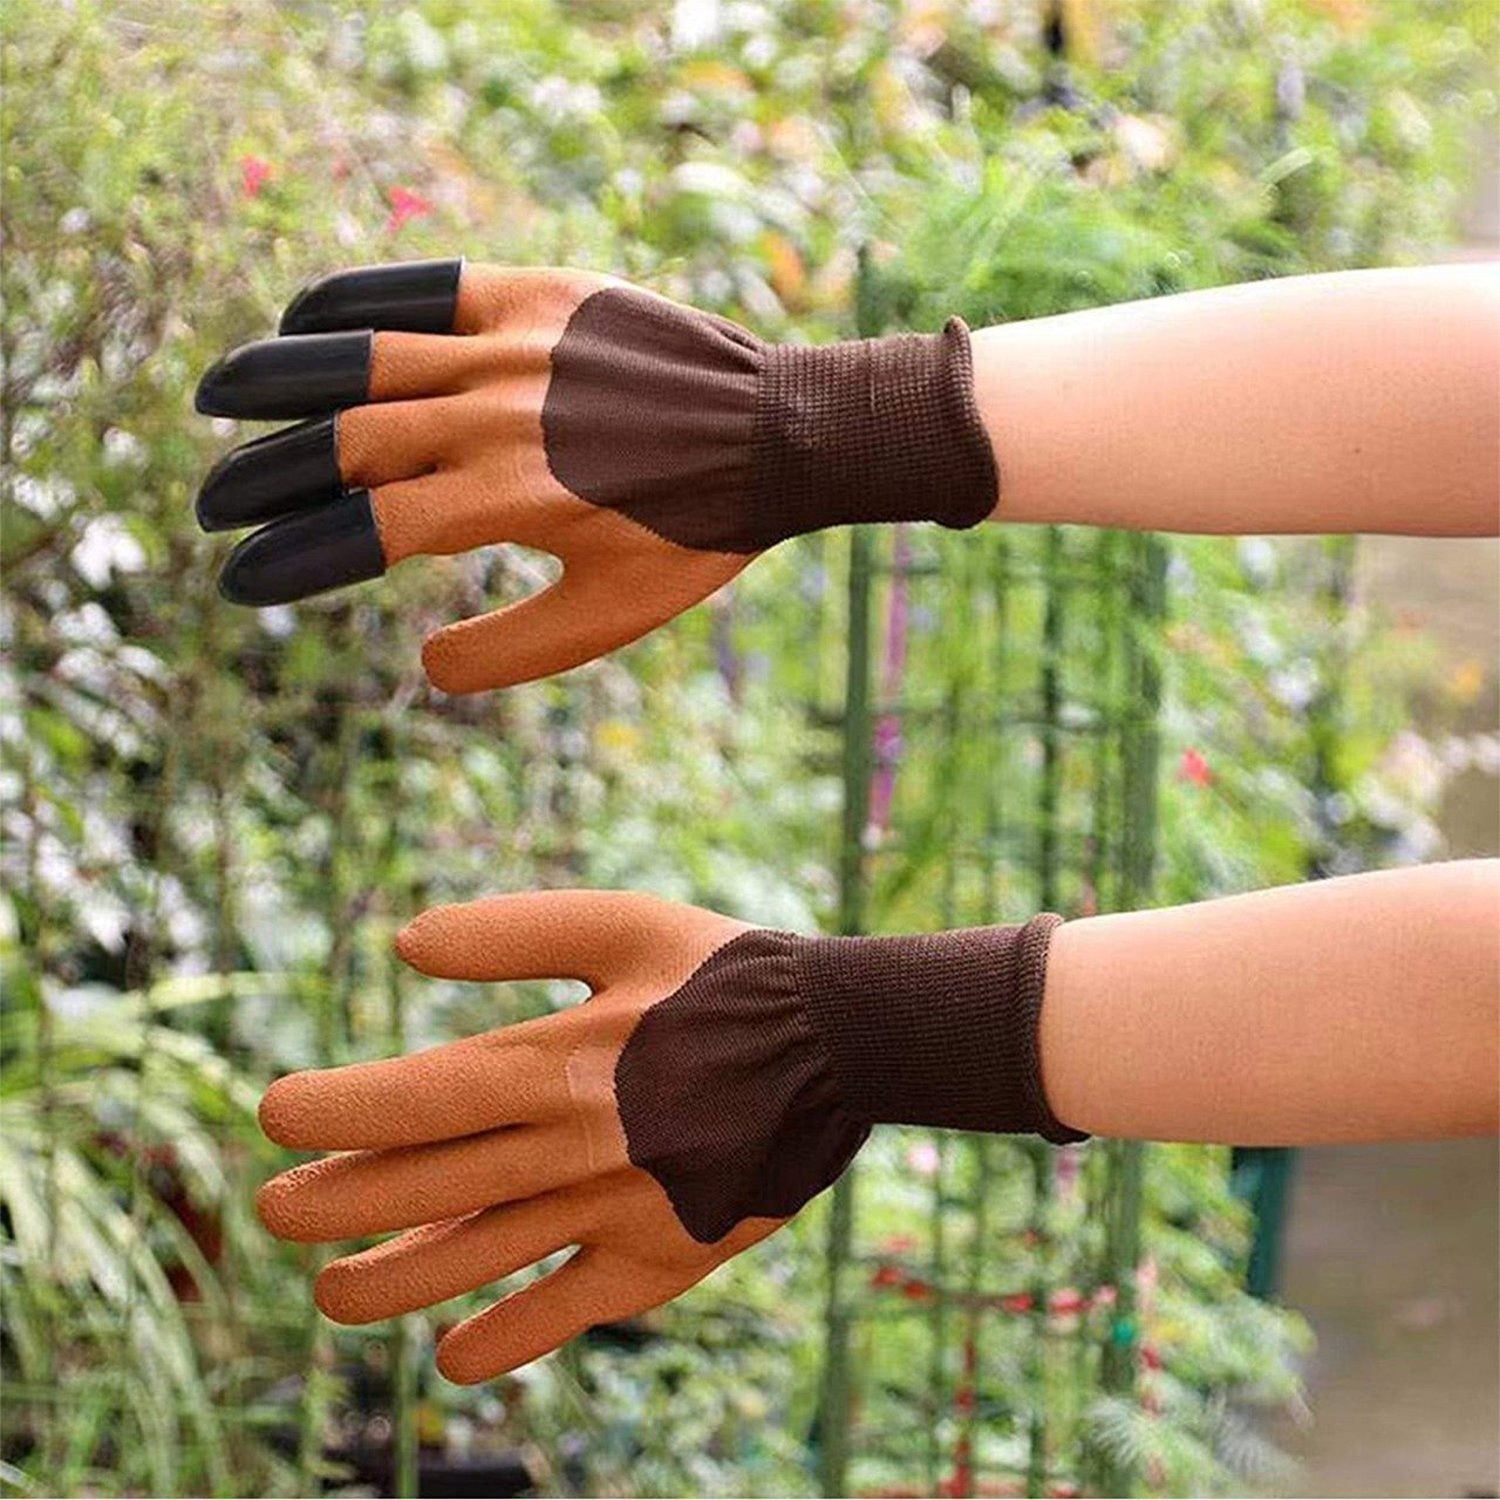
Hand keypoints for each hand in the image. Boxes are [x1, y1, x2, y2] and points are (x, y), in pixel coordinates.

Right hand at [196, 259, 994, 691]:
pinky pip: (421, 285)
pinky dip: (350, 301)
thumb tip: (420, 667)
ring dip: (274, 382)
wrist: (776, 435)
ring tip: (212, 400)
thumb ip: (510, 650)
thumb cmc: (694, 538)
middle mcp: (496, 419)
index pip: (361, 531)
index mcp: (510, 503)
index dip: (287, 559)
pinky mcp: (536, 294)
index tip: (237, 580)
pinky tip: (300, 321)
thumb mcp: (608, 619)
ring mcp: (512, 348)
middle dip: (260, 478)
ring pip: (360, 357)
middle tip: (209, 503)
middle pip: (340, 443)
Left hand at [254, 891, 868, 1382]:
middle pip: (427, 1189)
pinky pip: (573, 1312)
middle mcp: (577, 1147)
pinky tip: (457, 1358)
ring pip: (482, 1263)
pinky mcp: (665, 1259)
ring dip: (394, 1284)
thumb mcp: (623, 923)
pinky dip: (510, 1338)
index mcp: (561, 1061)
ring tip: (333, 1295)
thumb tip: (403, 941)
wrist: (843, 1042)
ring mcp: (620, 1213)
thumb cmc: (722, 971)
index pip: (415, 1099)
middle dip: (333, 1204)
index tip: (272, 1112)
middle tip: (275, 1212)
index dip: (332, 1110)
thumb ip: (514, 930)